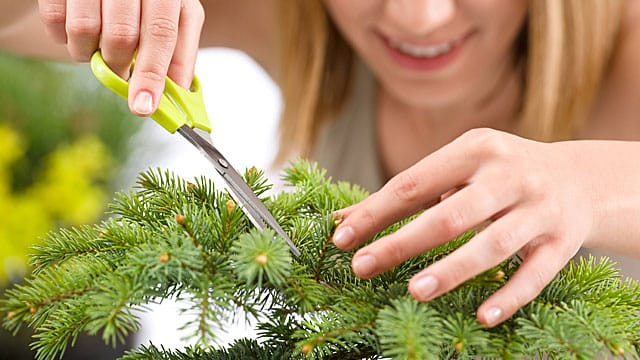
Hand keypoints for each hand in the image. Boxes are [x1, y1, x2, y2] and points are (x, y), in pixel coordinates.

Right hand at [37, 0, 204, 115]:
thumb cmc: (152, 1)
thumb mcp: (178, 16)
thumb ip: (181, 54)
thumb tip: (179, 94)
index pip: (161, 34)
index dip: (151, 75)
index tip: (143, 107)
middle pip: (121, 36)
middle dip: (120, 66)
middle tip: (122, 71)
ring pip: (84, 30)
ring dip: (90, 53)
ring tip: (101, 46)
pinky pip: (55, 21)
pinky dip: (65, 38)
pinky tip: (81, 33)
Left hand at [332, 128, 608, 326]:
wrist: (581, 177)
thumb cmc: (501, 174)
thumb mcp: (460, 166)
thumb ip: (410, 192)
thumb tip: (346, 220)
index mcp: (477, 148)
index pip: (415, 183)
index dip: (376, 212)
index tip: (342, 238)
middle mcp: (511, 175)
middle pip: (450, 215)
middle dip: (402, 242)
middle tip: (362, 267)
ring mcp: (540, 209)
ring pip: (493, 244)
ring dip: (452, 270)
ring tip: (414, 291)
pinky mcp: (564, 241)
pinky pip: (536, 273)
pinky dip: (510, 296)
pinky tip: (482, 316)